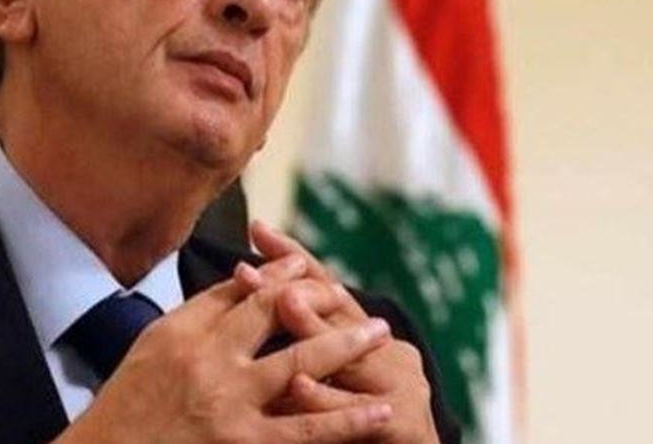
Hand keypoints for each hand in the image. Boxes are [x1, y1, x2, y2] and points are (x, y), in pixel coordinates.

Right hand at [55, 254, 393, 443]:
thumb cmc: (125, 408)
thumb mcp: (151, 349)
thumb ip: (197, 316)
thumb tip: (242, 282)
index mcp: (183, 331)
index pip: (241, 291)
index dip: (280, 276)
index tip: (307, 268)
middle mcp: (208, 359)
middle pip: (274, 312)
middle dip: (319, 297)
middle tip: (350, 292)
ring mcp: (228, 402)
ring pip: (301, 361)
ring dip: (348, 344)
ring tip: (382, 334)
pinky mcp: (242, 442)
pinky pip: (304, 428)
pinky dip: (345, 419)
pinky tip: (377, 412)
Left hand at [249, 223, 440, 443]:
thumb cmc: (370, 424)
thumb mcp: (342, 379)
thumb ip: (315, 345)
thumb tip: (262, 299)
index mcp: (375, 341)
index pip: (329, 290)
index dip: (294, 258)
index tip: (256, 229)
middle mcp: (391, 354)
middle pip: (335, 314)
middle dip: (289, 289)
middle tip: (248, 267)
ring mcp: (400, 388)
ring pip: (347, 357)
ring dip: (314, 329)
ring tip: (283, 303)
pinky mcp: (404, 426)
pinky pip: (356, 410)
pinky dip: (325, 398)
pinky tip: (299, 385)